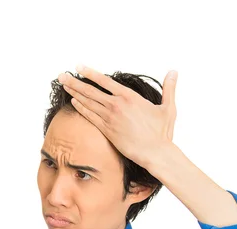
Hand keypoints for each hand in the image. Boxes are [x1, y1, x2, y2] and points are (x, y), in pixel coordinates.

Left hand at [58, 65, 177, 167]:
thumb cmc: (162, 132)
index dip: (90, 73)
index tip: (78, 67)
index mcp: (129, 97)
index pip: (105, 81)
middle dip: (74, 82)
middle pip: (90, 91)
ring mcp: (110, 118)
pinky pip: (90, 117)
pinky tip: (73, 102)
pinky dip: (81, 108)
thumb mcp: (168, 107)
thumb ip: (169, 88)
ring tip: (64, 85)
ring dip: (74, 93)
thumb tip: (174, 71)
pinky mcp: (107, 131)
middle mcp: (117, 105)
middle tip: (62, 75)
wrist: (155, 152)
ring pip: (88, 103)